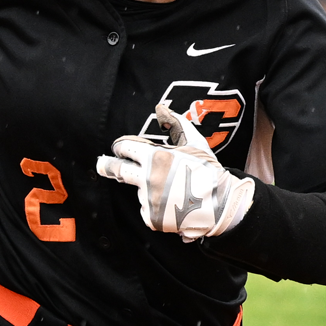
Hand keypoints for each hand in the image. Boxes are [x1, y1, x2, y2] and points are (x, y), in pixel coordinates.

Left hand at [96, 103, 255, 240]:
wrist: (224, 204)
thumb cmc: (209, 170)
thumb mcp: (195, 143)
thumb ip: (175, 124)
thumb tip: (159, 107)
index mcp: (156, 157)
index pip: (125, 148)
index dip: (122, 146)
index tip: (120, 148)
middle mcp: (148, 179)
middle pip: (117, 169)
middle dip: (107, 165)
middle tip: (101, 163)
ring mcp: (148, 200)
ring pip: (140, 190)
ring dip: (149, 188)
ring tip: (173, 190)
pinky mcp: (151, 218)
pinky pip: (147, 209)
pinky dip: (155, 206)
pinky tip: (173, 204)